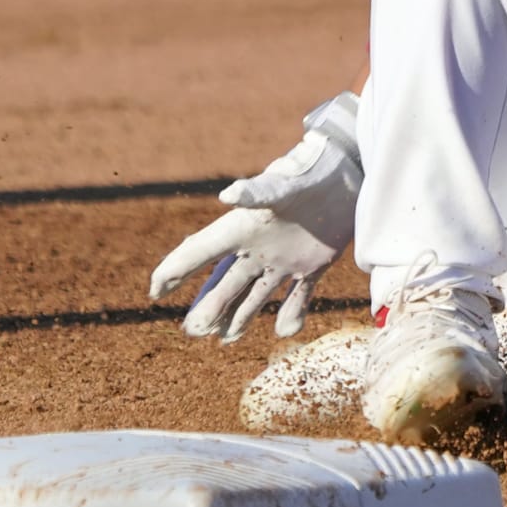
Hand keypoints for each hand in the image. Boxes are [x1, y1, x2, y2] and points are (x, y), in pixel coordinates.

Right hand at [149, 92, 362, 342]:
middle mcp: (259, 246)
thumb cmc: (314, 170)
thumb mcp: (285, 184)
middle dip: (209, 307)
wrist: (351, 168)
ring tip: (224, 338)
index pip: (200, 251)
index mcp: (244, 227)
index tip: (155, 290)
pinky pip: (299, 295)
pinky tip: (284, 330)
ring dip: (240, 316)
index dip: (175, 269)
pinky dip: (292, 313)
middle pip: (226, 283)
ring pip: (256, 294)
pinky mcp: (314, 263)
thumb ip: (257, 191)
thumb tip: (228, 194)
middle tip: (195, 331)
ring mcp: (285, 257)